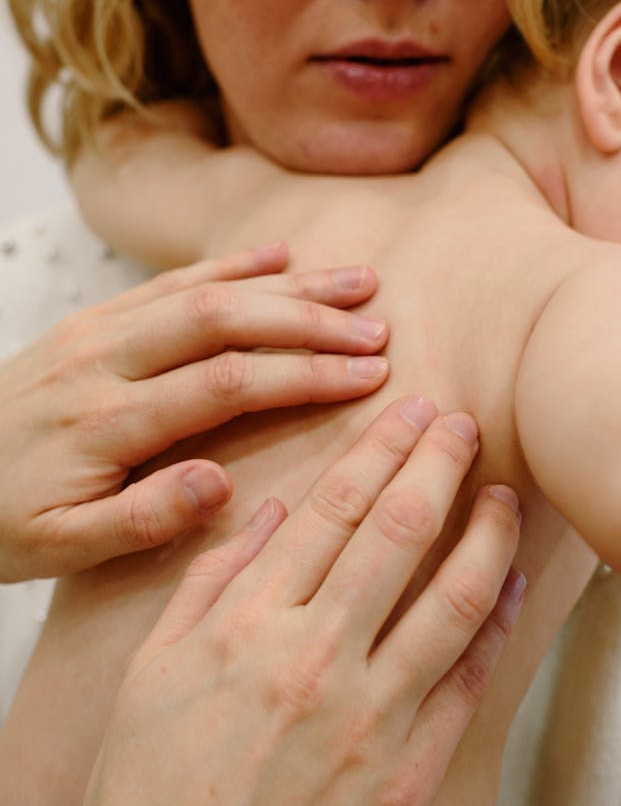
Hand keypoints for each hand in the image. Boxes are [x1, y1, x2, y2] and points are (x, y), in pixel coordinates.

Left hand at [0, 242, 388, 580]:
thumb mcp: (60, 547)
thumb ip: (142, 520)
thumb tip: (222, 483)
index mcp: (106, 421)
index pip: (227, 383)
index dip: (304, 375)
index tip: (368, 376)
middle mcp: (105, 360)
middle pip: (224, 320)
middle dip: (309, 320)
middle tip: (376, 325)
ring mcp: (97, 332)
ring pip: (202, 290)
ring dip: (283, 285)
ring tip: (353, 282)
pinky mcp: (91, 322)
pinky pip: (167, 282)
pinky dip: (227, 266)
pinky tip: (275, 257)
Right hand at [40, 398, 522, 805]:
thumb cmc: (151, 789)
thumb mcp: (151, 671)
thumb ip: (209, 582)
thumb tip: (265, 513)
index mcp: (248, 624)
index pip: (330, 508)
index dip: (377, 449)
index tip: (407, 411)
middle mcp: (316, 658)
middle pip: (398, 532)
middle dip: (438, 463)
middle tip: (464, 422)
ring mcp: (370, 718)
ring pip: (451, 598)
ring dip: (487, 533)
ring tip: (506, 493)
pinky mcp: (407, 774)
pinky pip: (466, 683)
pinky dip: (495, 624)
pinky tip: (509, 584)